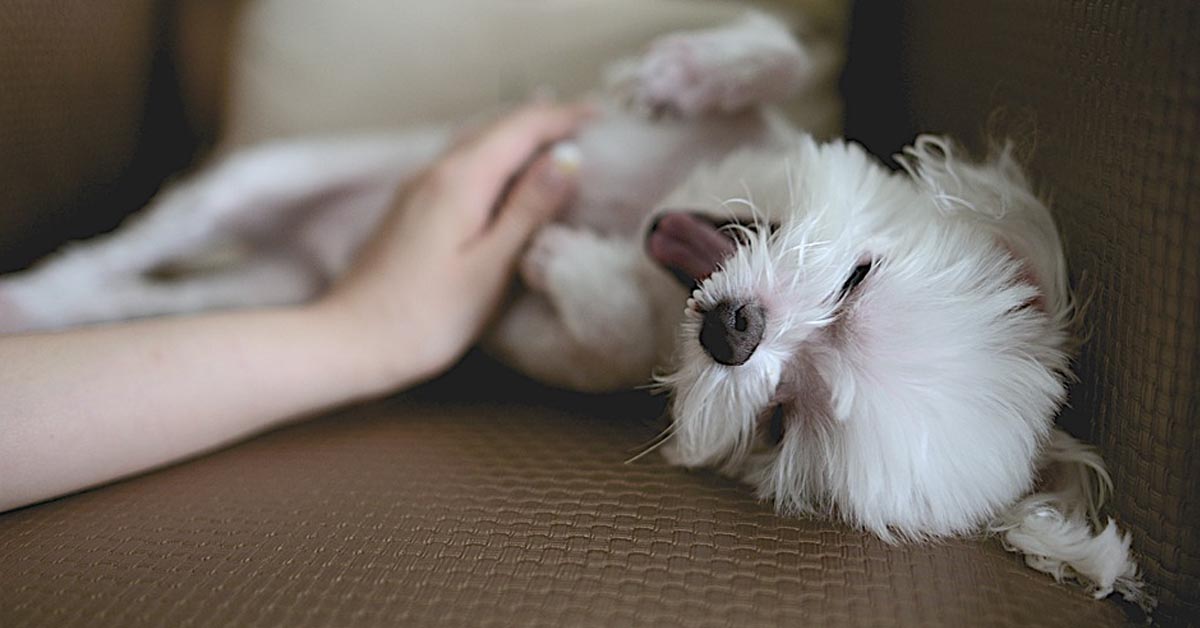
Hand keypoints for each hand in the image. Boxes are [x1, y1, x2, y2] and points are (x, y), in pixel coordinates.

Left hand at [318, 102, 591, 385]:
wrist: (350, 342)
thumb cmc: (426, 317)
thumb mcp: (490, 267)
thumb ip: (529, 209)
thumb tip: (568, 158)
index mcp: (461, 180)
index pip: (521, 128)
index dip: (564, 117)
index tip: (603, 117)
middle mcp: (436, 171)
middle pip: (497, 126)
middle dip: (544, 119)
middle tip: (588, 122)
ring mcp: (418, 187)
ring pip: (476, 141)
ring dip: (518, 134)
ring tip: (556, 137)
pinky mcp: (410, 207)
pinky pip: (461, 162)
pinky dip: (494, 155)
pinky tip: (506, 172)